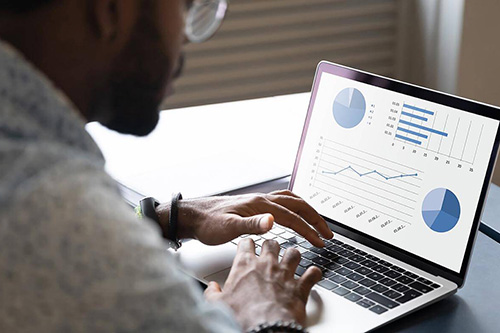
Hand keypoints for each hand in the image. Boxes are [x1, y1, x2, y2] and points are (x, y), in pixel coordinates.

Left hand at [157, 190, 332, 246]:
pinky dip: (295, 206)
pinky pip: (283, 201)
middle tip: (328, 233)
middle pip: (297, 205)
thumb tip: (272, 221)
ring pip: (292, 200)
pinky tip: (295, 213)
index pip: (292, 217)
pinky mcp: (255, 204)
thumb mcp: (228, 228)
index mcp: (259, 205)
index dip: (309, 230)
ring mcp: (260, 200)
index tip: (321, 242)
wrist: (195, 215)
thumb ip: (251, 225)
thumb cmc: (209, 223)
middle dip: (315, 219)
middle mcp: (262, 199)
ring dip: (308, 211)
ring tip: (318, 223)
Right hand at [204, 239, 321, 329]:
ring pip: (294, 252)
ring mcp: (286, 274)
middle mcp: (267, 264)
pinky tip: (312, 275)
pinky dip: (314, 274)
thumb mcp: (218, 305)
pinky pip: (313, 273)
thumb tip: (211, 288)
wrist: (265, 330)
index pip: (246, 242)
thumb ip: (213, 293)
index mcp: (245, 265)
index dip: (247, 244)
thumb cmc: (243, 317)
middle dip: (271, 246)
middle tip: (270, 252)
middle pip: (272, 242)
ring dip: (293, 256)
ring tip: (292, 260)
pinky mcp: (301, 287)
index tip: (248, 247)